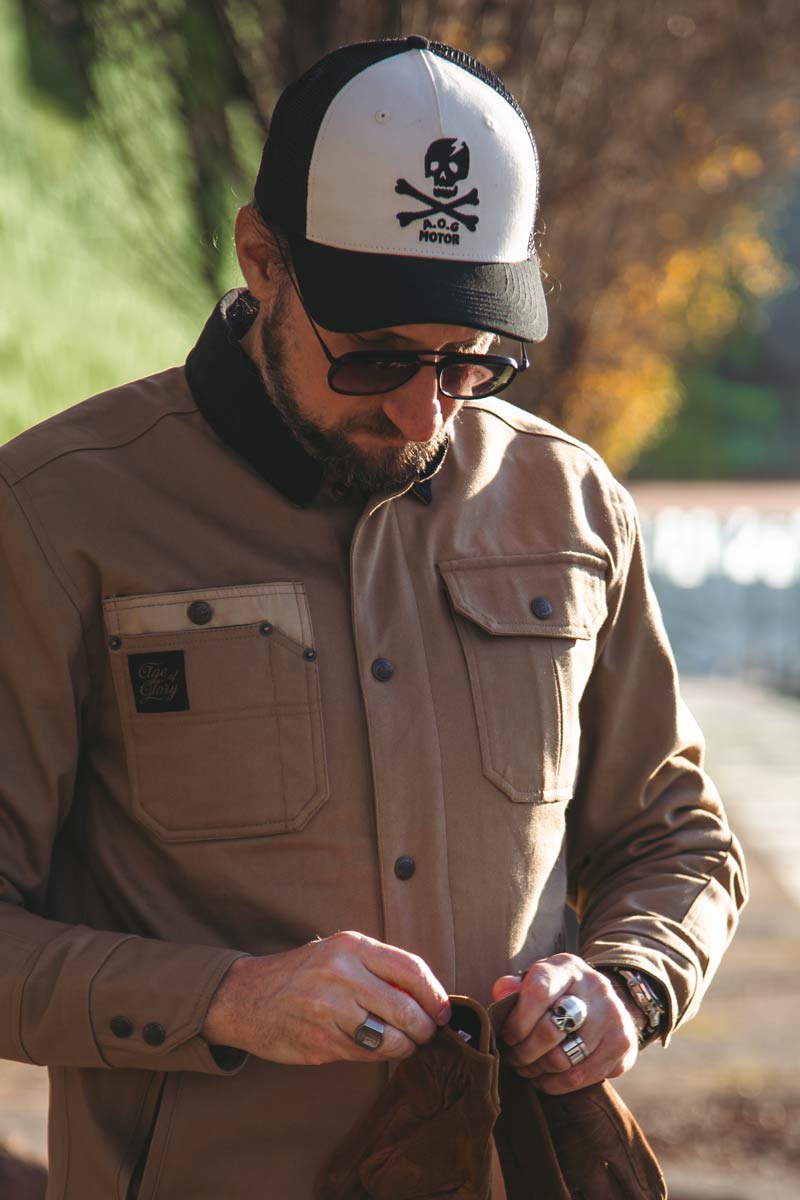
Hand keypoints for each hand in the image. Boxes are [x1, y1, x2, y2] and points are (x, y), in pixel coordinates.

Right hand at [202, 931, 450, 1065]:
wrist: (247, 996)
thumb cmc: (304, 973)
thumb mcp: (339, 952)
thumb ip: (378, 968)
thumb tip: (427, 996)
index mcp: (351, 946)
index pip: (411, 970)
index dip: (435, 995)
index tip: (443, 1011)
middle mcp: (342, 975)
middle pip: (406, 1010)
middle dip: (425, 1028)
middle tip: (427, 1033)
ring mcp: (330, 1011)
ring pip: (389, 1039)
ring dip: (406, 1047)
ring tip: (405, 1044)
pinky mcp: (321, 1042)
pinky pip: (365, 1055)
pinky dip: (378, 1056)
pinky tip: (376, 1048)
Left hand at [491, 953, 644, 1093]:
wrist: (604, 1003)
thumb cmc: (558, 993)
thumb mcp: (537, 981)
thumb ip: (514, 987)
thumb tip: (501, 997)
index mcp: (567, 967)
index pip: (538, 991)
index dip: (517, 1020)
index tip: (506, 1035)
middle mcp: (595, 987)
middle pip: (550, 1030)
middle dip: (523, 1051)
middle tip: (513, 1057)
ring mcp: (613, 1016)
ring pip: (563, 1059)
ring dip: (536, 1069)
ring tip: (526, 1068)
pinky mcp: (622, 1045)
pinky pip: (580, 1077)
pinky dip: (555, 1084)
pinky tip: (544, 1078)